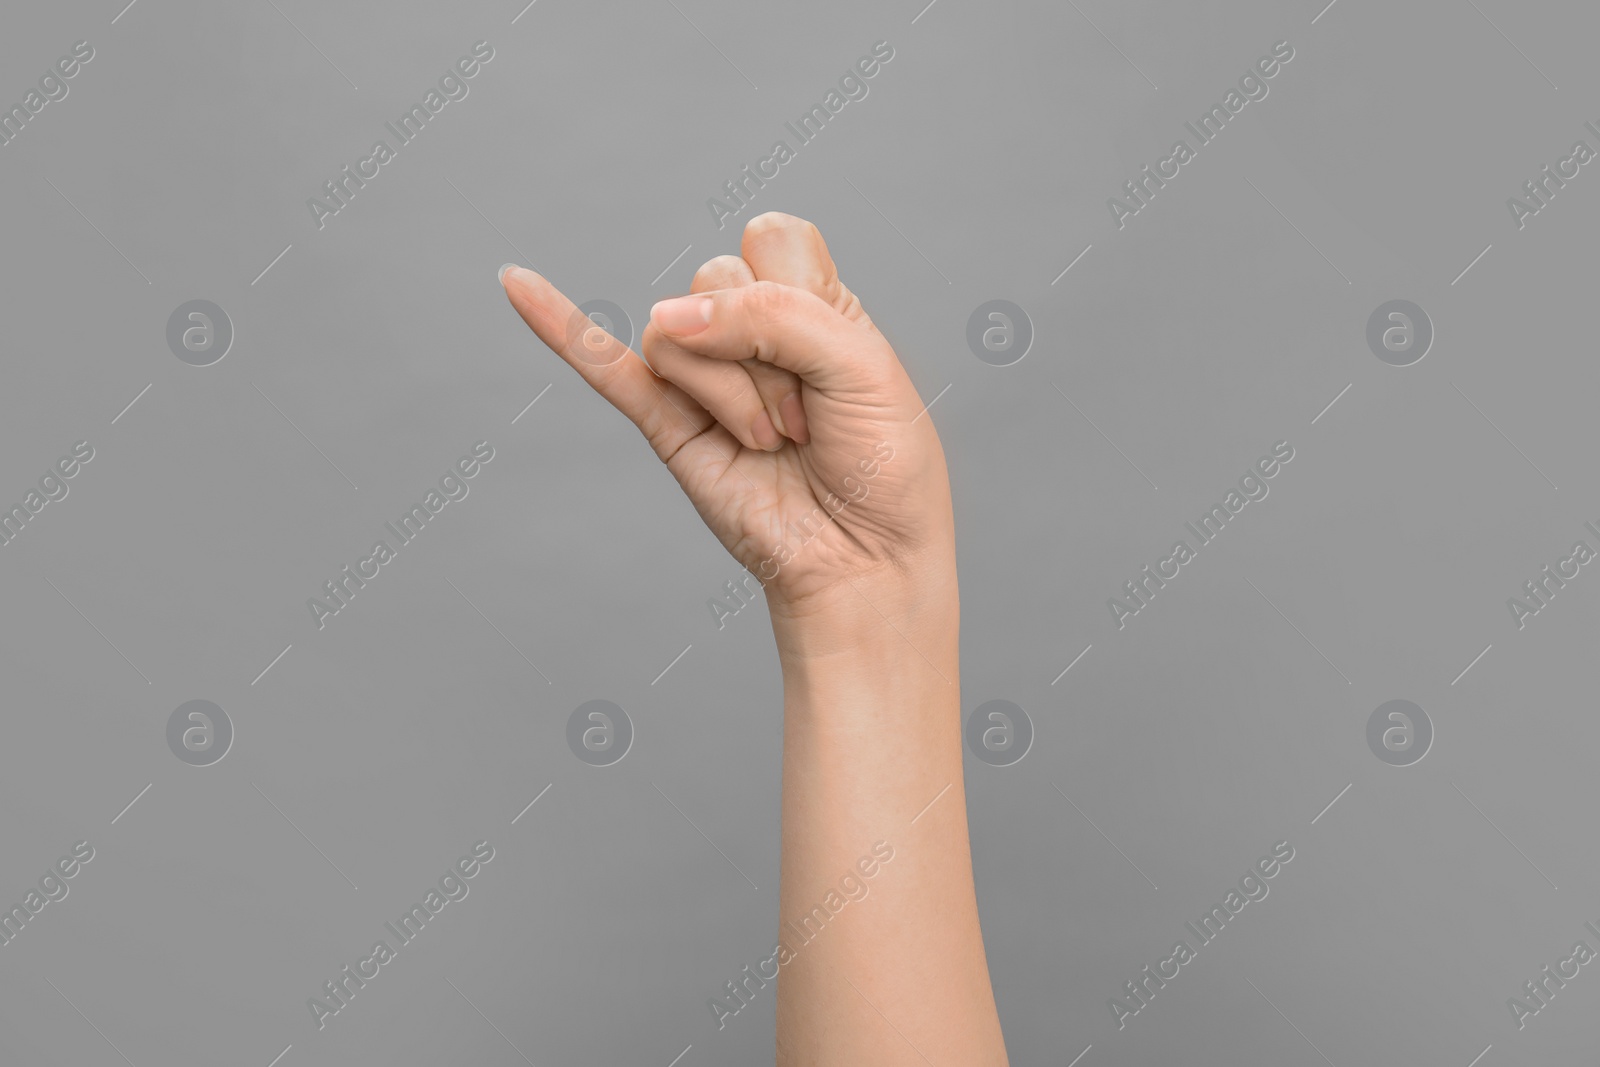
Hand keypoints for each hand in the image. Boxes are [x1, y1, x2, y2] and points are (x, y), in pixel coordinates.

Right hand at [500, 213, 954, 625]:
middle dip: (769, 354)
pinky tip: (518, 285)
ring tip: (770, 441)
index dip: (796, 289)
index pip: (772, 236)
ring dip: (731, 394)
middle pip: (717, 281)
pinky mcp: (666, 426)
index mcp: (810, 302)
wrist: (863, 563)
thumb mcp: (863, 367)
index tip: (835, 355)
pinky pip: (601, 366)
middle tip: (808, 417)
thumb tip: (664, 318)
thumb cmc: (883, 469)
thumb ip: (776, 316)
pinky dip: (559, 327)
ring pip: (673, 334)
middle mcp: (752, 331)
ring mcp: (704, 379)